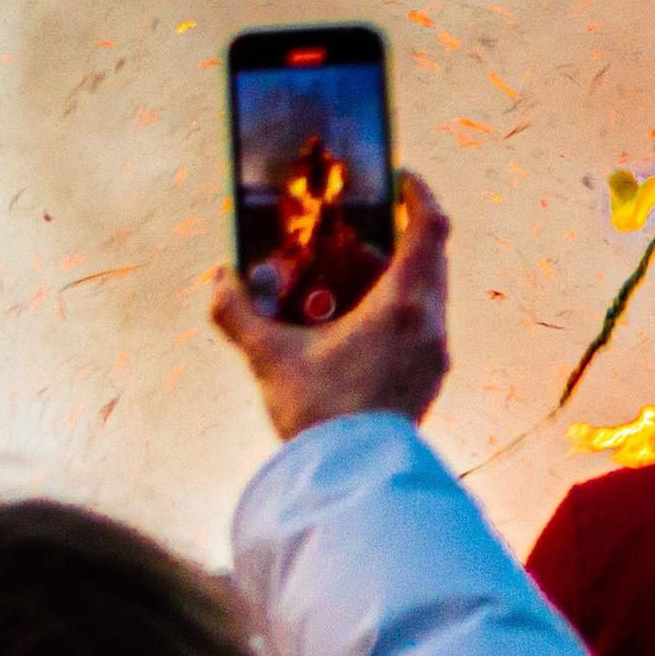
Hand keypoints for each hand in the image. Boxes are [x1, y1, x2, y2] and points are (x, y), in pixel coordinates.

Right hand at [211, 173, 452, 441]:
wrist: (351, 477)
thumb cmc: (318, 412)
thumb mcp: (269, 357)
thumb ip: (238, 312)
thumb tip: (218, 280)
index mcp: (403, 304)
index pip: (429, 229)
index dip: (419, 196)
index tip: (402, 178)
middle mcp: (430, 323)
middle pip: (431, 259)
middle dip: (396, 238)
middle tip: (356, 233)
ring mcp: (436, 353)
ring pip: (427, 295)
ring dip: (394, 278)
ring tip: (347, 283)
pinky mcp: (432, 378)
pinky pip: (422, 326)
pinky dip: (397, 311)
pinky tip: (356, 327)